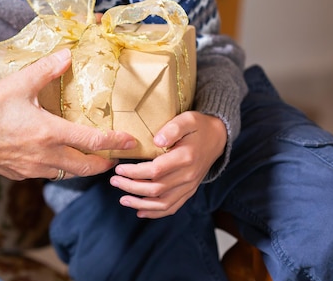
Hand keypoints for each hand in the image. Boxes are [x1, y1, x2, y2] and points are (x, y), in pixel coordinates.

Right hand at [0, 49, 135, 179]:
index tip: (131, 142)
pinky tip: (55, 155)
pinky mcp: (20, 174)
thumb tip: (67, 54)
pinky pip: (48, 174)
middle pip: (86, 168)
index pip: (93, 143)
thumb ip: (46, 70)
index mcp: (49, 134)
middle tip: (115, 155)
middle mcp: (46, 156)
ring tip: (88, 154)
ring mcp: (33, 169)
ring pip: (67, 174)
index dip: (116, 143)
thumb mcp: (17, 84)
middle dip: (105, 164)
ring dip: (82, 166)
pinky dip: (59, 167)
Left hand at [109, 111, 226, 218]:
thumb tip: (156, 141)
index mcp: (186, 157)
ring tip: (123, 199)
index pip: (156, 170)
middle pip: (156, 189)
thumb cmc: (198, 126)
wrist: (218, 138)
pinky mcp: (189, 191)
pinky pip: (173, 206)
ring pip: (163, 203)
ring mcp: (190, 186)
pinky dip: (156, 212)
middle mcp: (188, 176)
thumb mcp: (187, 119)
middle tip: (114, 181)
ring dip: (141, 204)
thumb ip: (172, 128)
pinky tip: (140, 212)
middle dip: (132, 187)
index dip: (135, 172)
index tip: (119, 168)